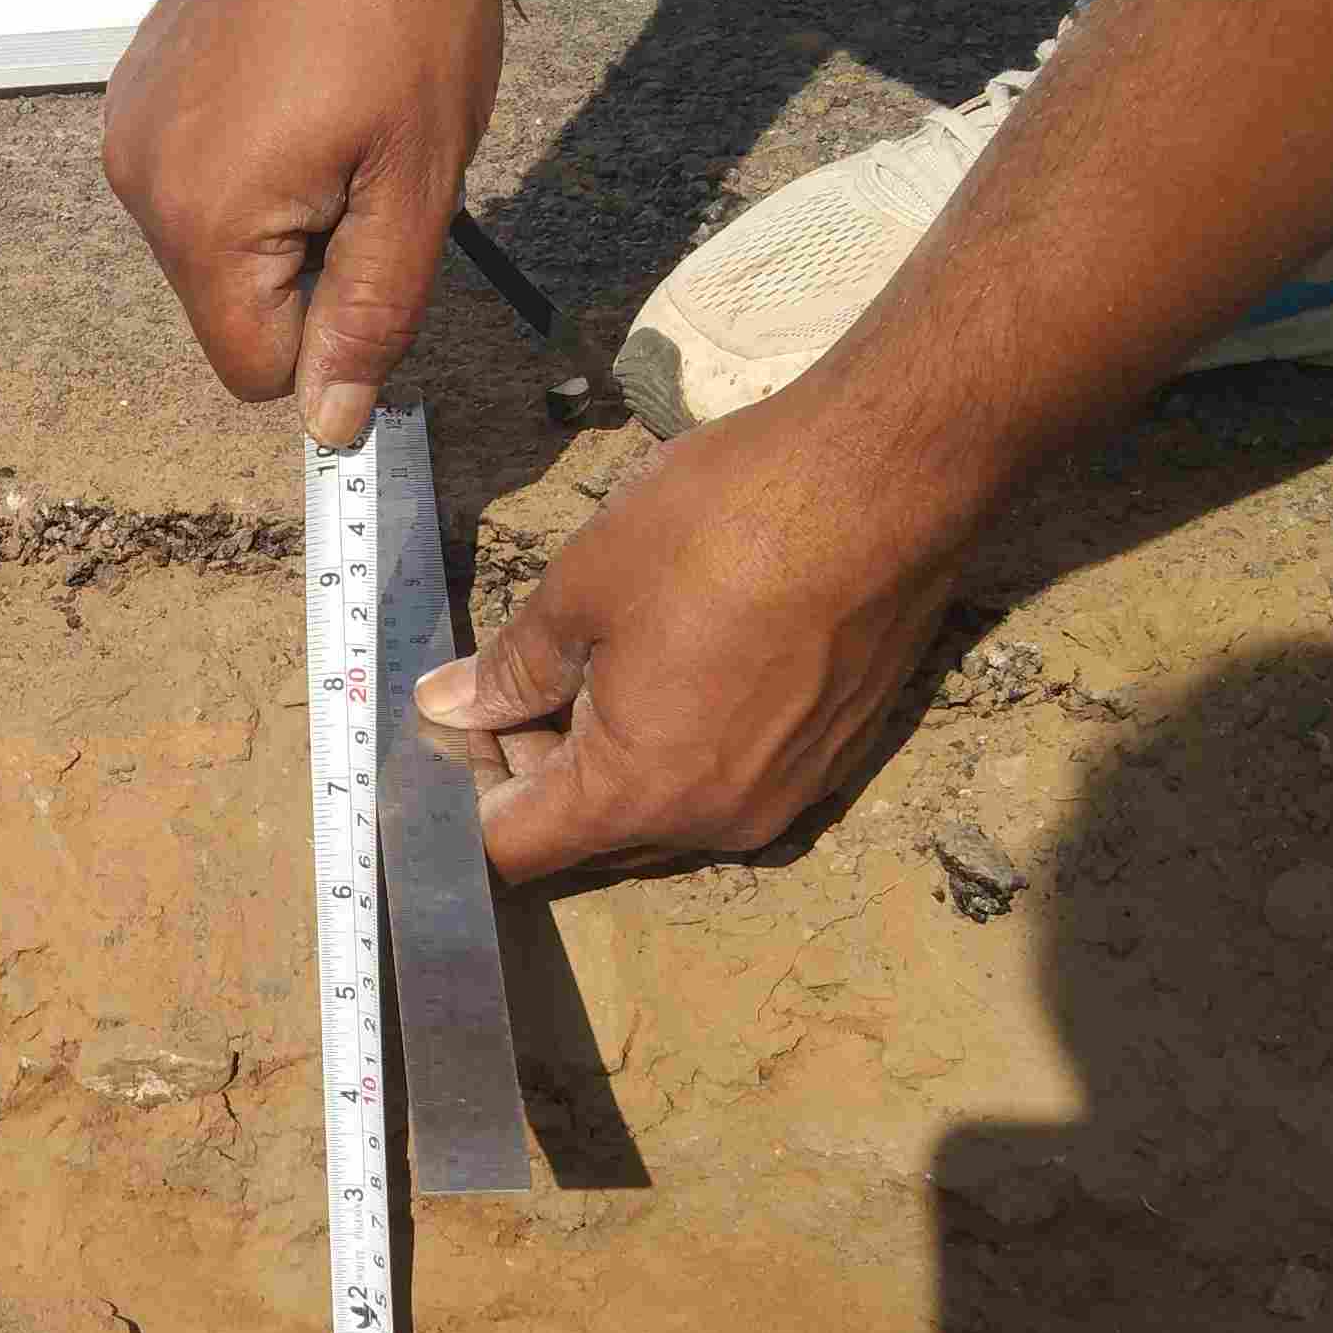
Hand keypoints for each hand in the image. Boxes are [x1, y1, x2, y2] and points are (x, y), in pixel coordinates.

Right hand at [101, 0, 507, 448]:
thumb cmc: (406, 11)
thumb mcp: (416, 183)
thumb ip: (370, 315)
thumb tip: (330, 423)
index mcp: (204, 219)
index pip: (253, 369)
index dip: (329, 332)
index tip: (372, 234)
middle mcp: (139, 182)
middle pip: (226, 305)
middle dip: (301, 263)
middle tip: (361, 158)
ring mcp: (129, 129)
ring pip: (210, 243)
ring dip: (275, 209)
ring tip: (328, 111)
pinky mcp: (134, 88)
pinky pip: (190, 175)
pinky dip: (244, 157)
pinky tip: (291, 82)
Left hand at [413, 388, 973, 881]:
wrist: (886, 482)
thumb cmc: (726, 525)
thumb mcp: (585, 587)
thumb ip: (513, 667)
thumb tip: (450, 708)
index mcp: (640, 793)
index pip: (517, 850)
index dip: (463, 802)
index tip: (446, 736)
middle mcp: (716, 821)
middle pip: (589, 835)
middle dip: (532, 771)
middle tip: (507, 678)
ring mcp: (784, 795)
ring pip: (661, 807)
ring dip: (607, 756)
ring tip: (587, 658)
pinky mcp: (832, 756)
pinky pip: (727, 777)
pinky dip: (680, 742)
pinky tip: (671, 659)